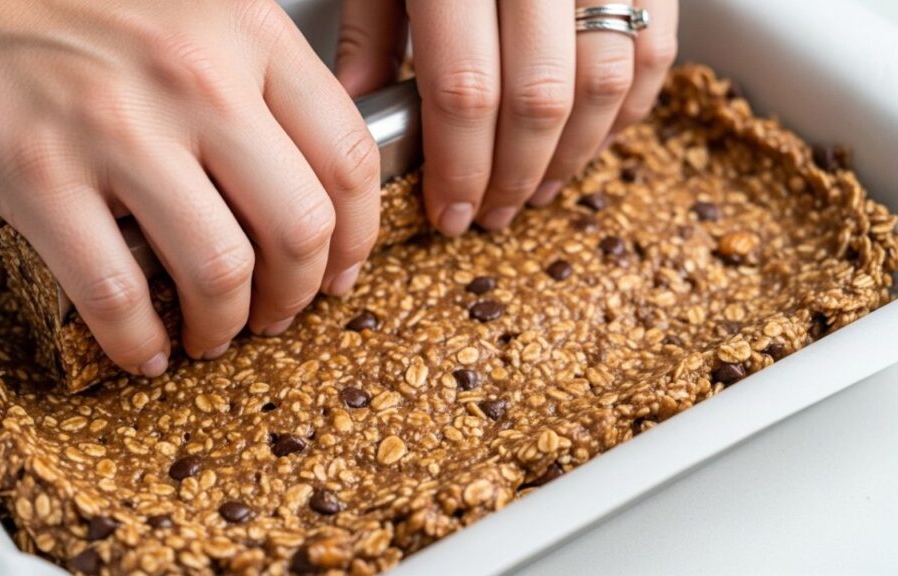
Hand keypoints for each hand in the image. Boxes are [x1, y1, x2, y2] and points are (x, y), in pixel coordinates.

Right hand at [0, 0, 379, 375]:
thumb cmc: (80, 7)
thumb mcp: (201, 15)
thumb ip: (265, 85)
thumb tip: (317, 186)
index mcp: (248, 34)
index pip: (348, 158)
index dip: (359, 236)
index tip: (342, 269)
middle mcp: (195, 79)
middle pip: (299, 227)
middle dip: (299, 294)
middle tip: (281, 312)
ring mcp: (116, 129)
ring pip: (219, 270)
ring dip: (225, 326)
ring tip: (214, 333)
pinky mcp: (39, 175)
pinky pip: (114, 293)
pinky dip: (138, 341)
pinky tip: (144, 348)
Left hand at [335, 0, 676, 233]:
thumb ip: (372, 24)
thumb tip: (361, 110)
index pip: (465, 92)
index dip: (459, 168)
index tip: (448, 213)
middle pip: (539, 99)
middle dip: (514, 176)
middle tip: (492, 216)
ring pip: (605, 82)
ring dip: (573, 155)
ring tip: (539, 191)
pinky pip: (658, 48)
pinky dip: (631, 107)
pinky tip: (596, 141)